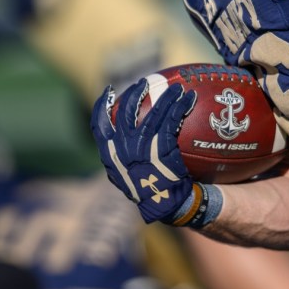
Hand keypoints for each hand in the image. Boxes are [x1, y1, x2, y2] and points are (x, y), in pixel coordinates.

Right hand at [91, 79, 197, 223]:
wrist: (162, 204)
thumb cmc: (144, 190)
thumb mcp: (122, 176)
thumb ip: (118, 159)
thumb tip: (117, 142)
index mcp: (109, 152)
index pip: (99, 123)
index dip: (102, 104)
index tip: (108, 91)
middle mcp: (123, 146)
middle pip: (127, 110)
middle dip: (136, 93)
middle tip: (145, 83)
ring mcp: (142, 145)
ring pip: (154, 111)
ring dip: (166, 96)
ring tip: (177, 89)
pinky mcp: (162, 146)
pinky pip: (172, 119)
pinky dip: (180, 106)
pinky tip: (189, 99)